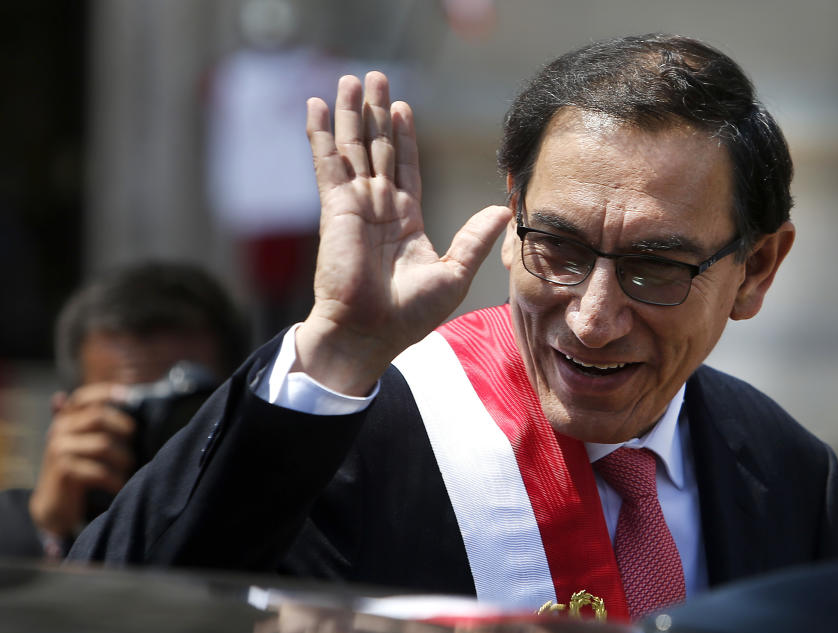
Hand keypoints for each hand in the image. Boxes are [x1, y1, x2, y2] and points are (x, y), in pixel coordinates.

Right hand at [29, 383, 135, 536]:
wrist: (54, 505)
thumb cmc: (79, 470)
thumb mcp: (85, 444)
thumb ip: (97, 423)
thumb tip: (124, 395)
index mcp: (66, 420)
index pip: (83, 397)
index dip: (105, 392)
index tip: (128, 395)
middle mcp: (59, 430)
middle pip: (98, 417)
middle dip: (123, 427)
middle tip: (135, 440)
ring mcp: (59, 450)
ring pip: (103, 444)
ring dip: (123, 457)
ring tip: (129, 467)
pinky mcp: (63, 471)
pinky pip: (99, 471)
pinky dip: (115, 479)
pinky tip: (120, 486)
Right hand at [295, 71, 511, 395]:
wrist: (369, 334)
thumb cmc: (408, 316)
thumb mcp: (452, 274)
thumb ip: (474, 239)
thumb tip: (503, 209)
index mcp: (405, 220)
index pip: (404, 167)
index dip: (402, 137)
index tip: (402, 107)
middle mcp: (378, 208)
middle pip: (377, 148)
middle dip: (376, 113)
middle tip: (375, 77)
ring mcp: (355, 206)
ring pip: (353, 148)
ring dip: (352, 113)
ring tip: (352, 78)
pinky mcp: (336, 209)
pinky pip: (327, 163)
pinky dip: (322, 134)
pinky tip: (319, 106)